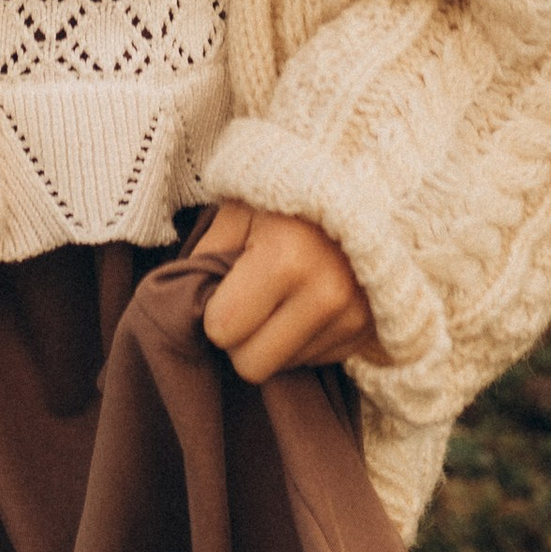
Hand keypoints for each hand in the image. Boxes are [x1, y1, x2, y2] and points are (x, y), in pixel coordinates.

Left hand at [197, 203, 377, 380]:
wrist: (365, 184)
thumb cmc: (288, 192)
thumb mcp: (239, 209)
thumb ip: (207, 256)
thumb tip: (182, 302)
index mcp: (286, 258)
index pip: (223, 331)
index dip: (216, 310)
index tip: (228, 284)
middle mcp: (325, 295)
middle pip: (252, 365)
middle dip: (242, 338)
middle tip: (249, 299)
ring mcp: (352, 317)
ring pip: (284, 367)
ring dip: (275, 340)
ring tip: (285, 293)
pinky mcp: (368, 331)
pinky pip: (315, 362)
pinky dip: (304, 340)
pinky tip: (309, 301)